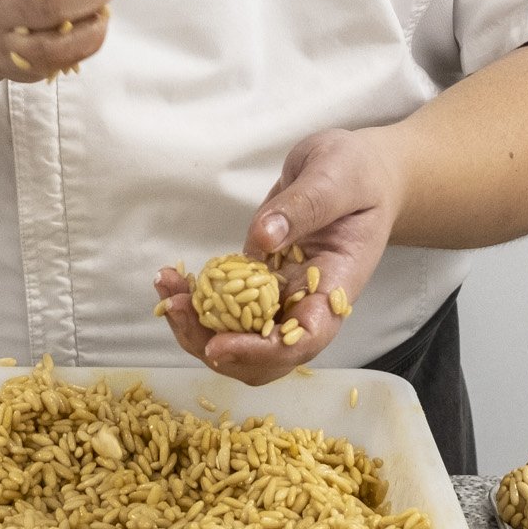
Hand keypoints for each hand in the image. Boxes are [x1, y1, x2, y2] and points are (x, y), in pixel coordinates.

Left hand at [156, 127, 404, 387]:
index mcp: (336, 286)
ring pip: (238, 339)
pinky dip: (193, 302)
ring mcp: (280, 297)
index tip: (218, 345)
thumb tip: (263, 237)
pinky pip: (223, 309)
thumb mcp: (336, 176)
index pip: (304, 338)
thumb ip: (304, 206)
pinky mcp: (256, 283)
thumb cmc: (359, 173)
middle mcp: (306, 303)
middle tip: (176, 308)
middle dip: (215, 346)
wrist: (361, 172)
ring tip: (166, 287)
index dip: (262, 351)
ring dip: (196, 328)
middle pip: (264, 357)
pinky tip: (170, 278)